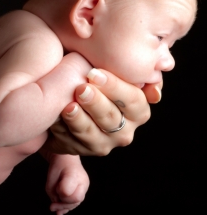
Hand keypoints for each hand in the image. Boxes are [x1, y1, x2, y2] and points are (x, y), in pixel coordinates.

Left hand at [43, 68, 160, 155]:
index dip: (114, 87)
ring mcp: (102, 143)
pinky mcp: (80, 151)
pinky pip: (71, 143)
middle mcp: (124, 130)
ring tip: (67, 105)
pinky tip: (53, 117)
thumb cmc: (89, 76)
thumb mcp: (108, 67)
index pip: (132, 100)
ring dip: (79, 120)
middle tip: (81, 89)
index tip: (93, 73)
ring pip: (92, 134)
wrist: (62, 96)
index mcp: (137, 109)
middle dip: (96, 103)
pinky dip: (61, 129)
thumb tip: (161, 64)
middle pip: (112, 119)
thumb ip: (130, 66)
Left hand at [45, 153, 89, 214]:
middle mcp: (83, 181)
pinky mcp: (83, 190)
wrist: (67, 158)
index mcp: (74, 175)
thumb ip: (52, 192)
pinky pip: (77, 201)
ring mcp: (85, 186)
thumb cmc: (57, 165)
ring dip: (65, 207)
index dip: (59, 194)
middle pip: (76, 199)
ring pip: (77, 202)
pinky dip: (68, 206)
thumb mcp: (50, 177)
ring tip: (54, 209)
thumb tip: (56, 204)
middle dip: (63, 204)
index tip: (55, 188)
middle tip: (51, 205)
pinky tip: (60, 211)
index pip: (68, 192)